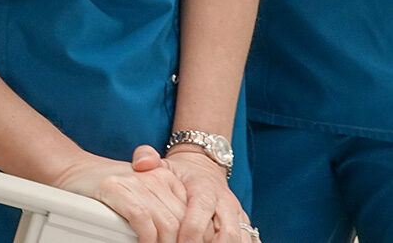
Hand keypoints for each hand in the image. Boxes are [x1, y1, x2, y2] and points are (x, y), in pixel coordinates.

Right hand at [52, 150, 191, 242]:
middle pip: (180, 222)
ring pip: (166, 223)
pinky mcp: (115, 187)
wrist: (76, 170)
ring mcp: (134, 181)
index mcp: (166, 177)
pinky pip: (142, 219)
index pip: (191, 214)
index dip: (193, 236)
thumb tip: (183, 235)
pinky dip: (147, 239)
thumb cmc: (111, 190)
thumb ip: (165, 209)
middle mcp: (154, 176)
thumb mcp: (145, 194)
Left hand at [133, 146, 252, 242]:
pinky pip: (251, 241)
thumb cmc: (179, 174)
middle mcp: (226, 202)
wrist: (204, 169)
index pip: (202, 210)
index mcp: (205, 188)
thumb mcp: (163, 163)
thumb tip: (140, 164)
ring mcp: (238, 216)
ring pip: (242, 240)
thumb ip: (147, 158)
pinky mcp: (245, 227)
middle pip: (228, 233)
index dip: (191, 232)